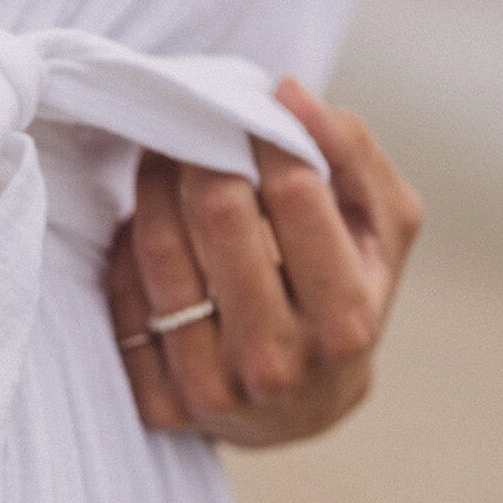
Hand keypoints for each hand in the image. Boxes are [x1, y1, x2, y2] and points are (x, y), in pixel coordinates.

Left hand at [106, 79, 422, 447]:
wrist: (301, 410)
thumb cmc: (346, 296)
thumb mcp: (381, 231)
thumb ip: (352, 155)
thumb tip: (287, 93)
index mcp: (345, 319)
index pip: (294, 195)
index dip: (264, 134)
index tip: (247, 109)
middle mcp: (278, 364)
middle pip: (218, 216)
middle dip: (201, 152)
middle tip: (191, 125)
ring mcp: (213, 390)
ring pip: (157, 253)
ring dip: (153, 186)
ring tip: (162, 159)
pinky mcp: (158, 406)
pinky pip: (122, 297)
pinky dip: (127, 248)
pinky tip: (147, 226)